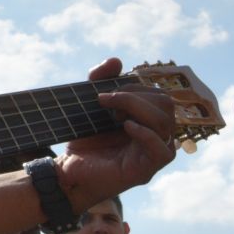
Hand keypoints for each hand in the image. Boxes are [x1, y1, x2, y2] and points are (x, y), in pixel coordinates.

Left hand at [57, 59, 177, 207]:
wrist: (67, 172)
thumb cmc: (83, 141)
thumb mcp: (89, 104)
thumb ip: (100, 79)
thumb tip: (116, 60)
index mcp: (147, 120)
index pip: (158, 95)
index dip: (135, 87)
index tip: (105, 92)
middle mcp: (155, 136)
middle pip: (167, 105)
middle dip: (136, 97)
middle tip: (108, 102)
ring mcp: (153, 154)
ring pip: (166, 123)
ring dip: (137, 110)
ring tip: (113, 115)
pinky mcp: (146, 170)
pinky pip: (164, 151)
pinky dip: (146, 134)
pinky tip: (126, 126)